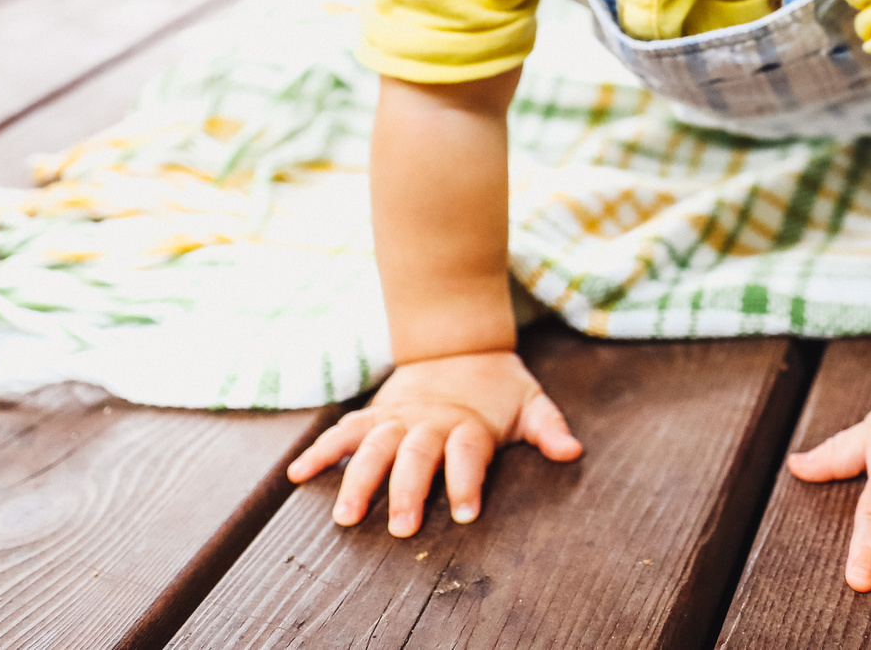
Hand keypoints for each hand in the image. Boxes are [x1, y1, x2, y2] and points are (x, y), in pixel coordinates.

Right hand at [286, 349, 580, 534]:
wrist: (460, 341)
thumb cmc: (499, 386)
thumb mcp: (531, 402)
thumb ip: (548, 427)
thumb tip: (573, 451)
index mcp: (469, 424)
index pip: (469, 453)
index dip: (467, 481)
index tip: (465, 514)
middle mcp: (430, 422)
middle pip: (416, 455)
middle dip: (407, 491)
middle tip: (400, 528)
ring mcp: (398, 417)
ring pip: (373, 446)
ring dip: (357, 479)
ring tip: (344, 517)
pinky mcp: (376, 415)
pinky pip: (344, 430)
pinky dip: (320, 449)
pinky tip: (297, 474)